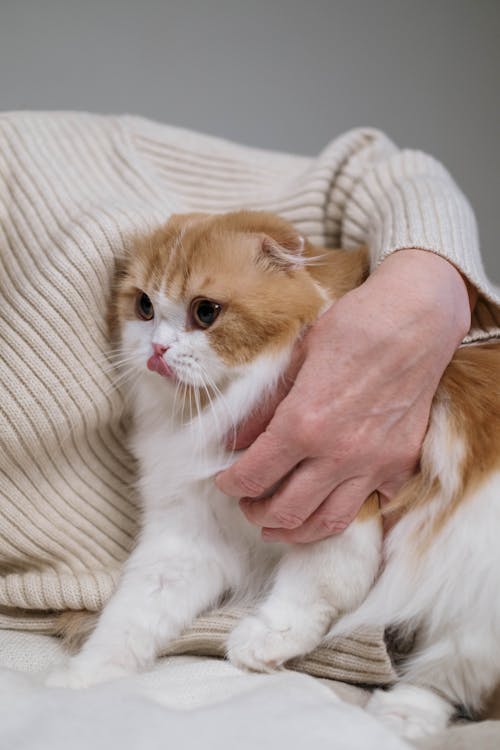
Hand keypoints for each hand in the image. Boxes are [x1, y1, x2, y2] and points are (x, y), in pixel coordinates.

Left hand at [215, 249, 472, 542]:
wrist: (417, 319)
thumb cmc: (353, 327)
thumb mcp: (296, 359)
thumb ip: (263, 408)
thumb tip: (234, 439)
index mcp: (303, 424)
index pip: (253, 475)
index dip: (231, 483)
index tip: (225, 480)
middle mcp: (338, 453)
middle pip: (286, 510)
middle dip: (257, 512)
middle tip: (248, 504)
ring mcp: (373, 463)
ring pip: (328, 521)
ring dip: (296, 530)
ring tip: (279, 524)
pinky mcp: (400, 463)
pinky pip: (370, 502)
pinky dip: (346, 508)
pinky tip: (330, 500)